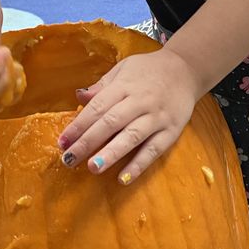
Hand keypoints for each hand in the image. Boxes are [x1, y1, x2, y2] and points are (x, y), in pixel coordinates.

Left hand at [57, 49, 202, 182]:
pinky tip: (123, 178)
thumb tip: (78, 97)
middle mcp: (140, 101)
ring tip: (93, 168)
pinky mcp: (171, 131)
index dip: (78, 125)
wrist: (186, 69)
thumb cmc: (149, 71)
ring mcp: (157, 117)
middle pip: (111, 123)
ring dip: (111, 153)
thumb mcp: (123, 69)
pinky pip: (154, 150)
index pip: (97, 107)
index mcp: (124, 86)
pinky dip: (139, 164)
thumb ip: (102, 86)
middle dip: (88, 142)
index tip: (62, 142)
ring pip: (132, 136)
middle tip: (69, 159)